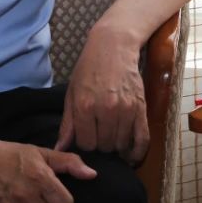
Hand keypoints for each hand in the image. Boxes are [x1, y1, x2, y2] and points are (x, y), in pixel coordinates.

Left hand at [54, 26, 148, 163]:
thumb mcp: (72, 93)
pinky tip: (130, 156)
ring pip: (120, 145)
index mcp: (85, 106)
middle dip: (100, 144)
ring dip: (116, 145)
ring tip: (112, 137)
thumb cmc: (88, 69)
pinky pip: (141, 139)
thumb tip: (59, 149)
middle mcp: (106, 110)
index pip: (85, 144)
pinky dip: (136, 152)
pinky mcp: (141, 108)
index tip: (87, 135)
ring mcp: (125, 110)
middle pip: (104, 146)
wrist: (113, 46)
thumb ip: (67, 124)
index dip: (85, 143)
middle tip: (100, 134)